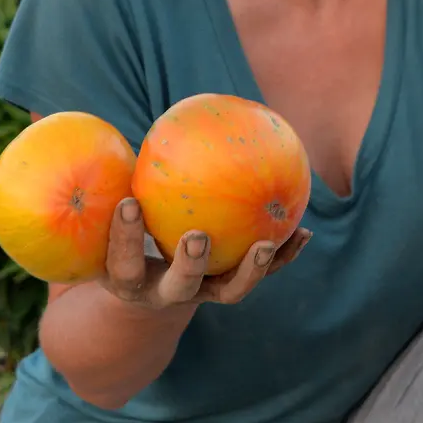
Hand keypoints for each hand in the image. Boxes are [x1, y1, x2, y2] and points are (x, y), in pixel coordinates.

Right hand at [99, 196, 311, 308]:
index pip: (123, 264)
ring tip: (266, 244)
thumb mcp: (118, 213)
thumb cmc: (131, 229)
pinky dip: (284, 255)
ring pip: (230, 290)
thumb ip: (123, 182)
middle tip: (197, 236)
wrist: (148, 282)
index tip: (129, 203)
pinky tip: (304, 231)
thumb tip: (147, 130)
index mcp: (128, 279)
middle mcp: (166, 292)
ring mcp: (202, 293)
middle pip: (180, 287)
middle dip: (189, 264)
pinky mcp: (230, 285)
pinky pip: (262, 272)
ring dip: (250, 270)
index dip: (125, 238)